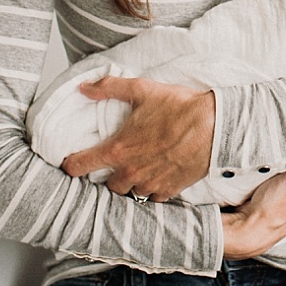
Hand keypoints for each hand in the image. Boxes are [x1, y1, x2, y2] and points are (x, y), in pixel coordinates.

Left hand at [60, 76, 214, 199]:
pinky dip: (153, 188)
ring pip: (131, 192)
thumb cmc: (179, 107)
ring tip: (140, 168)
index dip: (71, 165)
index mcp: (118, 150)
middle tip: (117, 163)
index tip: (71, 163)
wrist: (215, 125)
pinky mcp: (170, 189)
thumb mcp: (141, 89)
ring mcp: (150, 183)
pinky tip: (158, 174)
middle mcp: (131, 172)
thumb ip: (108, 88)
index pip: (79, 166)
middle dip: (109, 175)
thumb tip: (83, 87)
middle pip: (107, 186)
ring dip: (132, 183)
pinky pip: (153, 197)